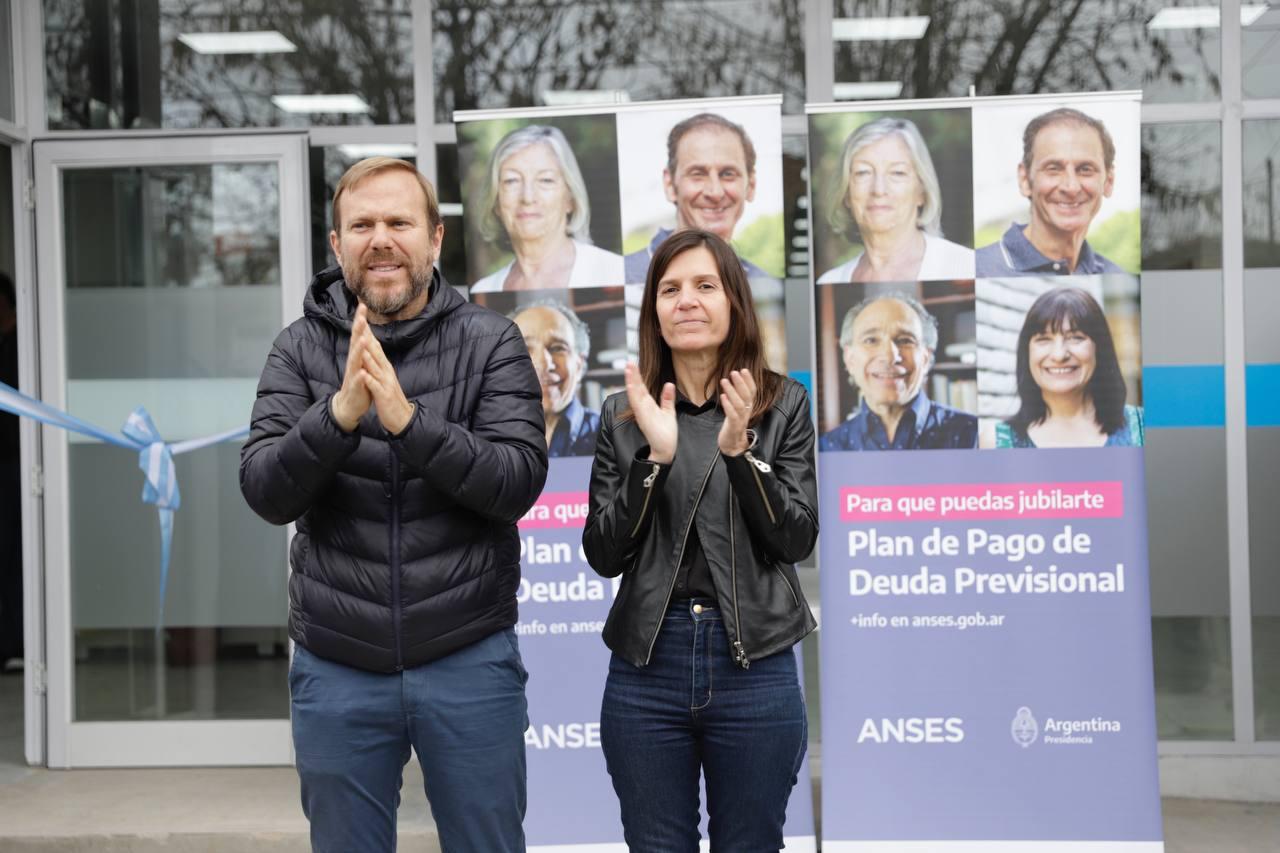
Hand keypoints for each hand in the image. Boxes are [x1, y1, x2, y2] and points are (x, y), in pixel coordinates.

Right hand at [331, 304, 373, 431]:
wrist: (349, 405)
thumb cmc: (358, 382)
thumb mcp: (362, 363)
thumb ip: (363, 349)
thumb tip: (364, 331)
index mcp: (357, 356)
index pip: (359, 335)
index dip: (360, 321)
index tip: (362, 305)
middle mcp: (353, 362)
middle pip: (355, 343)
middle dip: (358, 329)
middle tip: (361, 316)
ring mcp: (352, 375)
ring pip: (355, 361)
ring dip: (358, 350)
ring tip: (362, 339)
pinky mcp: (354, 388)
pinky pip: (357, 382)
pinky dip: (360, 377)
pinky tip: (362, 373)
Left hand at [357, 321, 415, 434]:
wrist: (402, 418)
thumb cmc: (390, 398)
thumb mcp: (384, 377)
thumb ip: (378, 364)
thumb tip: (372, 350)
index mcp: (384, 366)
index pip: (375, 345)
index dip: (367, 331)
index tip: (360, 317)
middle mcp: (386, 371)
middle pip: (375, 350)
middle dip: (367, 335)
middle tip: (359, 320)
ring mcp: (385, 382)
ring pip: (375, 366)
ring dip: (368, 354)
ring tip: (360, 341)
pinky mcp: (383, 395)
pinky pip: (375, 386)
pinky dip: (369, 379)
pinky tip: (363, 373)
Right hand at [624, 363, 675, 463]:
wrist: (665, 449)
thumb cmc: (665, 433)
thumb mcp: (668, 412)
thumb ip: (667, 398)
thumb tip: (669, 384)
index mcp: (649, 405)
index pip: (642, 387)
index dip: (637, 376)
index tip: (633, 364)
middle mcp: (643, 407)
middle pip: (636, 388)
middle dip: (632, 376)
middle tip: (629, 362)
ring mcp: (643, 413)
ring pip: (635, 394)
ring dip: (631, 382)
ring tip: (629, 369)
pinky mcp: (644, 418)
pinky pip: (638, 405)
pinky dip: (634, 395)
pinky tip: (631, 386)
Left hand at [718, 369, 755, 456]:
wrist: (732, 446)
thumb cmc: (733, 425)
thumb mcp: (736, 409)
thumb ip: (737, 397)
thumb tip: (733, 382)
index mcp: (748, 407)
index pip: (752, 392)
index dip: (749, 381)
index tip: (744, 369)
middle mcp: (746, 412)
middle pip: (747, 396)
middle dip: (741, 383)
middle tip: (734, 372)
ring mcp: (741, 420)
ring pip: (739, 404)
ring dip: (732, 391)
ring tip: (724, 381)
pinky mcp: (734, 427)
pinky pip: (732, 415)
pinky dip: (728, 405)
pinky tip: (723, 397)